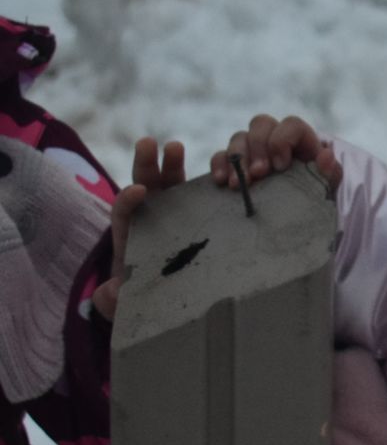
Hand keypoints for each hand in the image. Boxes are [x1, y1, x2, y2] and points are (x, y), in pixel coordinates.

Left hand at [92, 138, 187, 321]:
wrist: (171, 299)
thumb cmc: (147, 296)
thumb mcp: (127, 301)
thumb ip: (115, 298)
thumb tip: (110, 293)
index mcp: (132, 234)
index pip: (124, 211)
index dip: (127, 200)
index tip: (137, 191)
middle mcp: (152, 218)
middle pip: (145, 186)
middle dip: (145, 164)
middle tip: (148, 143)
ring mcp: (176, 214)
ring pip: (171, 185)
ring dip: (172, 164)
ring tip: (174, 146)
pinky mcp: (200, 217)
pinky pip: (200, 195)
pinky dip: (204, 181)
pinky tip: (218, 170)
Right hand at [210, 114, 342, 191]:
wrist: (296, 223)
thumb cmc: (314, 202)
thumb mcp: (326, 190)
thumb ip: (329, 173)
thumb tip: (326, 155)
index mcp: (301, 142)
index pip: (292, 125)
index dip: (283, 140)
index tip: (280, 166)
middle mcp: (275, 140)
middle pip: (261, 123)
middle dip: (258, 147)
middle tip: (259, 174)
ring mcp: (252, 150)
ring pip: (239, 137)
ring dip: (237, 159)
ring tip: (238, 185)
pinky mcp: (233, 165)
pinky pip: (220, 155)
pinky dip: (219, 164)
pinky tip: (220, 181)